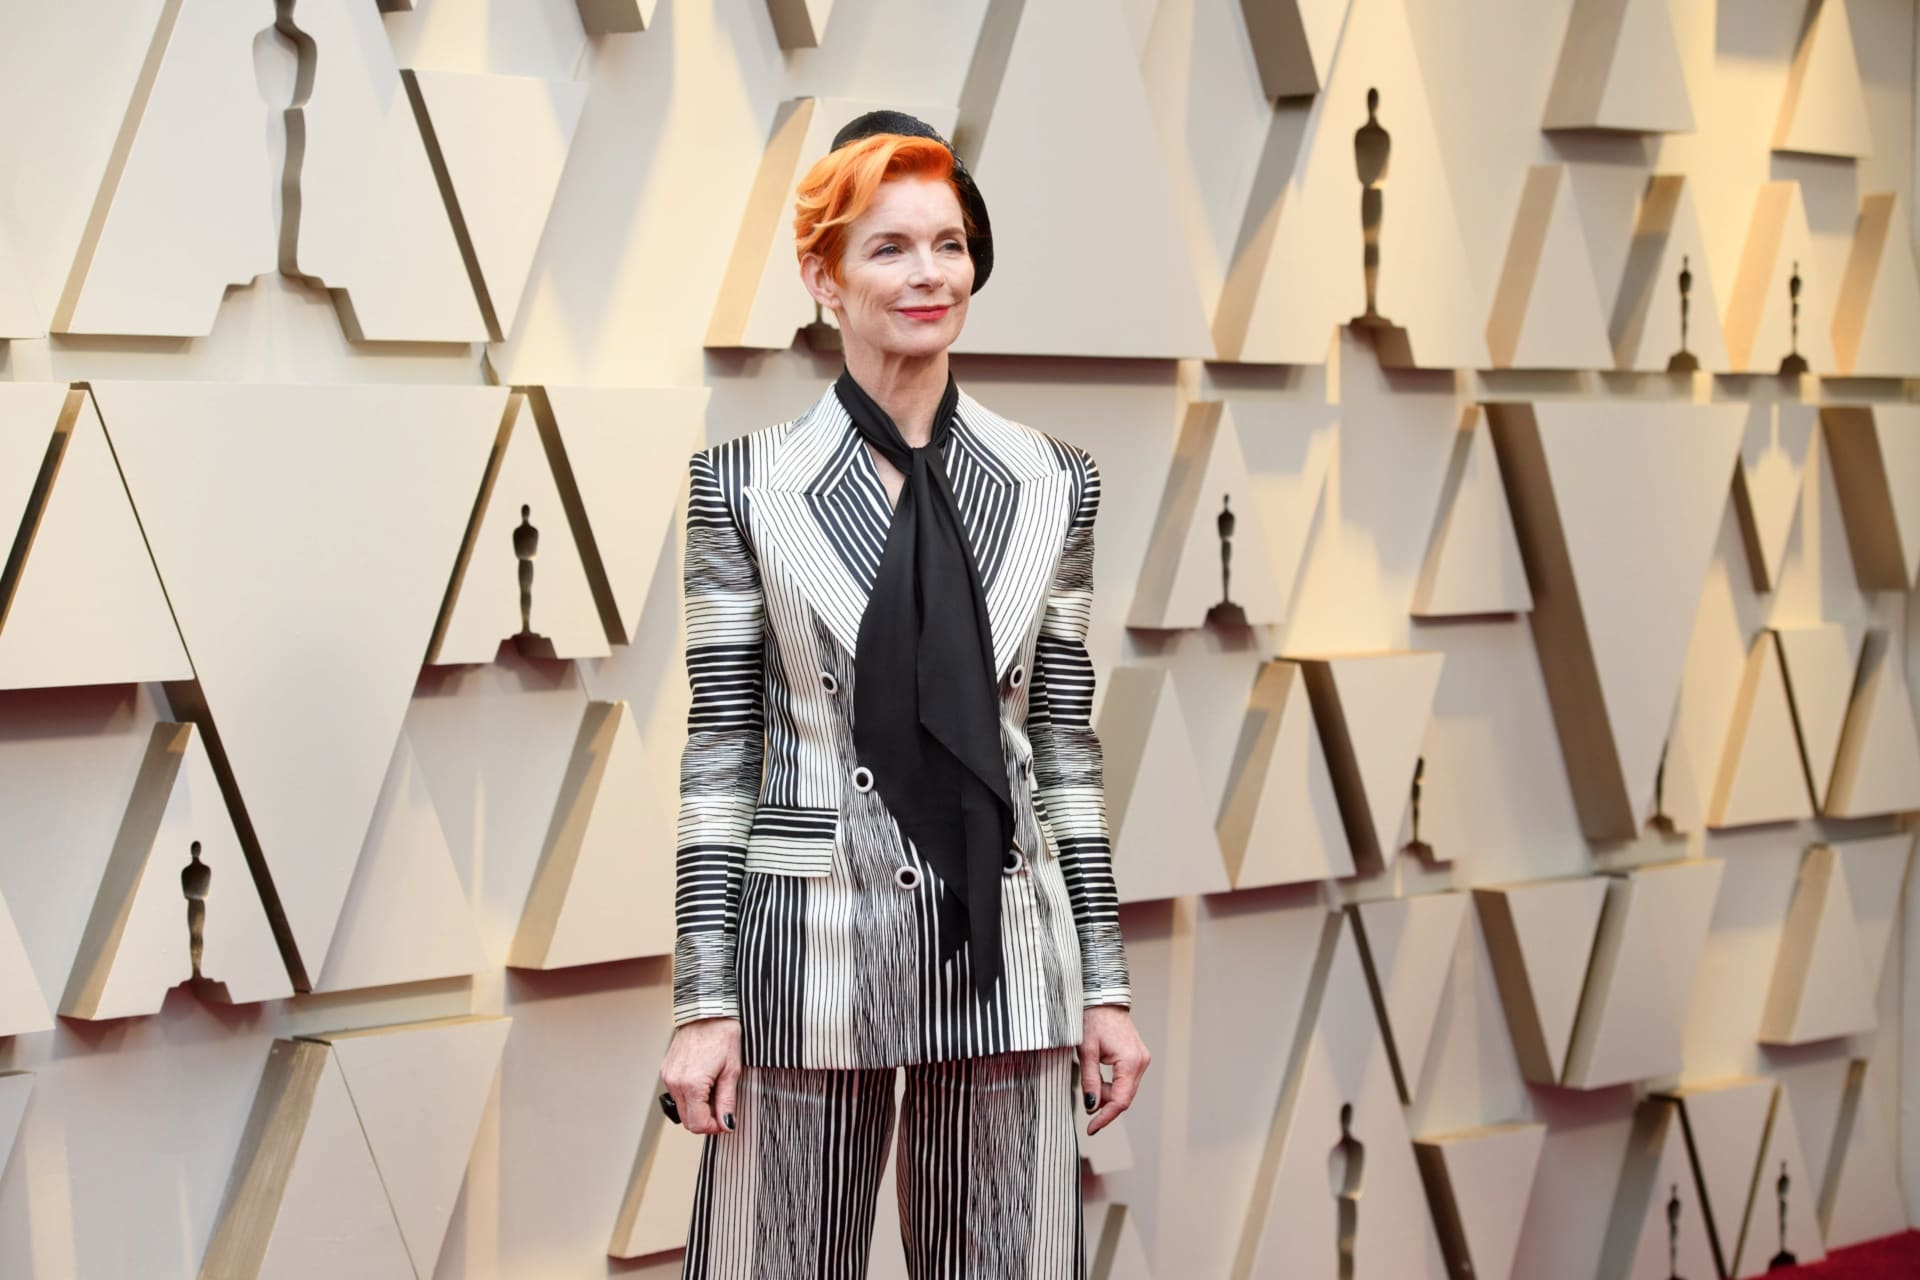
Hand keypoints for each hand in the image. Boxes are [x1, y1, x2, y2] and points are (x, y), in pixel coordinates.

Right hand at [661, 1016, 741, 1136]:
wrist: (707, 1012)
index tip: (725, 1121)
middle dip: (706, 1119)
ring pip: (682, 1108)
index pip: (698, 1124)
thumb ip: (727, 1101)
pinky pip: (677, 1094)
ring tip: (713, 1090)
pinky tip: (703, 1082)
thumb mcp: (732, 1071)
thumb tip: (727, 1124)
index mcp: (692, 1084)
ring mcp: (668, 1076)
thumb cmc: (722, 1035)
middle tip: (722, 1108)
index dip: (714, 1127)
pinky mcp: (666, 1071)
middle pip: (687, 1120)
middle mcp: (675, 1082)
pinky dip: (690, 1095)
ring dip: (698, 1108)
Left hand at [1079, 1004, 1148, 1136]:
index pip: (1120, 1100)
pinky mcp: (1137, 1058)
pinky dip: (1112, 1085)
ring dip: (1108, 1094)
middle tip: (1086, 1105)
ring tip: (1090, 1081)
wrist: (1103, 998)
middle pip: (1124, 1097)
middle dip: (1105, 1105)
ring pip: (1125, 1090)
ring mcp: (1141, 1060)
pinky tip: (1099, 1079)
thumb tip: (1092, 1107)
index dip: (1106, 1117)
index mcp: (1130, 1061)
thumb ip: (1090, 1080)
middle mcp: (1141, 1062)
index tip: (1091, 1129)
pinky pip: (1126, 1080)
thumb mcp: (1086, 1051)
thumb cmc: (1093, 1019)